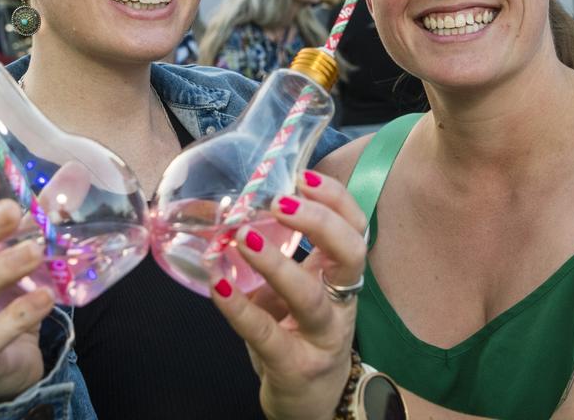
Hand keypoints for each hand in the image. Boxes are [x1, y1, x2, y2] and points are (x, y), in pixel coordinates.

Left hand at [210, 171, 367, 419]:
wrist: (311, 403)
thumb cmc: (300, 334)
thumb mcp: (300, 288)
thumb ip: (282, 253)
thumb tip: (237, 207)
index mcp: (342, 276)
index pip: (355, 227)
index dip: (336, 199)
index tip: (304, 177)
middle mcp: (341, 302)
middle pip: (350, 253)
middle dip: (319, 221)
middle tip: (280, 203)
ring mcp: (322, 336)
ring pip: (309, 296)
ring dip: (276, 263)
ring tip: (244, 237)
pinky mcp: (295, 366)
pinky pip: (266, 334)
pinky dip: (240, 308)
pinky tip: (218, 287)